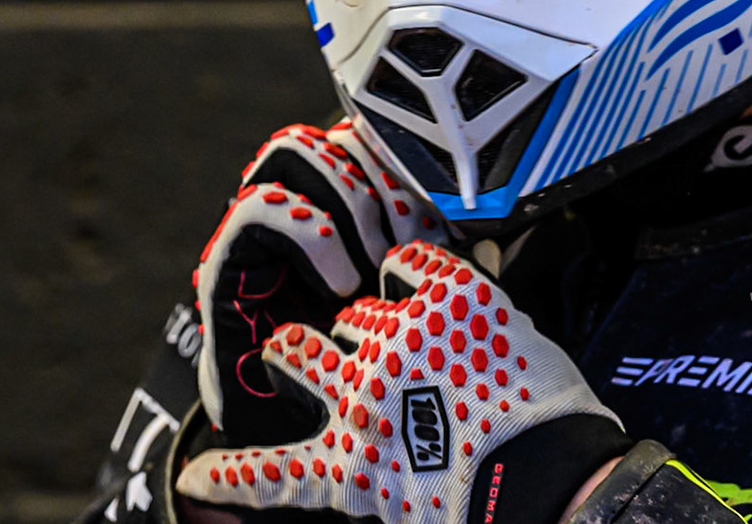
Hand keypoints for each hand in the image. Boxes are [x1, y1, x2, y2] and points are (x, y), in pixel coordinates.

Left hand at [177, 242, 632, 523]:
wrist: (551, 488)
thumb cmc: (553, 417)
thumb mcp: (523, 333)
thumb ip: (480, 303)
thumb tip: (458, 274)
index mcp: (444, 299)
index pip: (402, 263)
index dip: (403, 285)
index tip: (407, 296)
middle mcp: (393, 340)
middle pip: (351, 314)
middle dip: (354, 330)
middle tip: (375, 358)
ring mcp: (360, 400)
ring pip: (299, 349)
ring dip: (294, 354)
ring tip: (286, 359)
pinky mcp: (345, 467)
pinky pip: (273, 470)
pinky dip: (231, 475)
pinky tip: (198, 476)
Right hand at [194, 121, 444, 445]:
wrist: (305, 431)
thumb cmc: (370, 364)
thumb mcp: (419, 301)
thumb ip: (444, 261)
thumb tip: (492, 236)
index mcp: (349, 197)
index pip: (378, 135)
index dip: (416, 165)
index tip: (450, 221)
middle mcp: (303, 196)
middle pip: (340, 132)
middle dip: (387, 177)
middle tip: (416, 240)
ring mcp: (262, 221)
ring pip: (296, 147)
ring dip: (349, 197)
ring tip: (378, 258)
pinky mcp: (228, 257)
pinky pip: (260, 206)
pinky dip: (310, 234)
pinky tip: (343, 282)